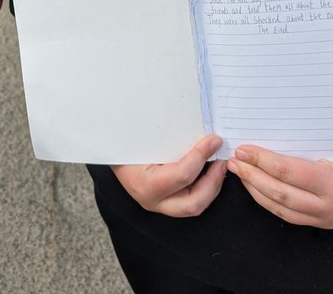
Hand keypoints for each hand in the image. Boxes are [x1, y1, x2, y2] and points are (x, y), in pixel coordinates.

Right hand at [111, 134, 226, 217]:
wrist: (109, 152)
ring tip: (219, 165)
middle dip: (214, 181)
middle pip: (193, 202)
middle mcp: (152, 200)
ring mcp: (160, 205)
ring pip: (195, 206)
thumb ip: (169, 133)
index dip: (201, 156)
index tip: (214, 140)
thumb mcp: (141, 135)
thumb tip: (200, 125)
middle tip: (222, 160)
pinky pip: (191, 200)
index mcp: (143, 184)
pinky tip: (210, 170)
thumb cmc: (124, 141)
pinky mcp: (166, 203)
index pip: (181, 175)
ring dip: (212, 186)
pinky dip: (205, 187)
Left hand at [226, 145, 332, 228]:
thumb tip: (271, 125)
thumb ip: (309, 141)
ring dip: (254, 188)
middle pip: (280, 192)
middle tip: (234, 160)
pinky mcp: (318, 224)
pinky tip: (254, 186)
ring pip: (279, 207)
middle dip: (252, 175)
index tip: (244, 150)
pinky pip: (286, 215)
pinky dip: (266, 200)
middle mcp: (328, 206)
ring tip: (238, 171)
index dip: (262, 161)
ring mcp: (323, 219)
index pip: (289, 171)